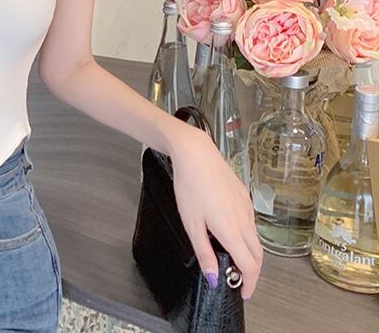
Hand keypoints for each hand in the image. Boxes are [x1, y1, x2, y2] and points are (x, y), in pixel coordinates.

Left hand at [168, 124, 263, 300]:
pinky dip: (245, 233)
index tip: (244, 293)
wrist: (195, 154)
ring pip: (254, 237)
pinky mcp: (244, 194)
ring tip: (232, 256)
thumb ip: (204, 252)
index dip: (249, 283)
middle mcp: (244, 220)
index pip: (250, 266)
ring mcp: (246, 206)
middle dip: (252, 271)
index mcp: (232, 231)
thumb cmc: (189, 186)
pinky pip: (250, 221)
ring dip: (249, 252)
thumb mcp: (191, 223)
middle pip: (257, 255)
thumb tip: (214, 277)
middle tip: (239, 279)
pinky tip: (229, 229)